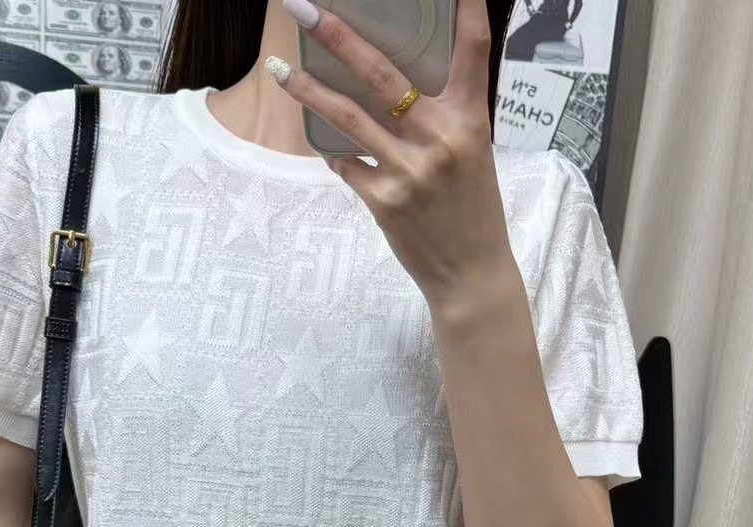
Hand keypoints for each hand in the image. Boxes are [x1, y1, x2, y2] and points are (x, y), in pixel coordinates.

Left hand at [271, 0, 515, 305]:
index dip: (468, 6)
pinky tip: (324, 145)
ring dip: (308, 90)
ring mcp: (409, 170)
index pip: (473, 48)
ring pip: (347, 117)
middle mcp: (439, 139)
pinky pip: (346, 164)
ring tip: (279, 68)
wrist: (470, 274)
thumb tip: (401, 81)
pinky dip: (334, 153)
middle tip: (305, 7)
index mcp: (469, 120)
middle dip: (338, 36)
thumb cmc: (473, 210)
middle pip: (381, 74)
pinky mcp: (384, 201)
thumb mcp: (473, 152)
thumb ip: (444, 114)